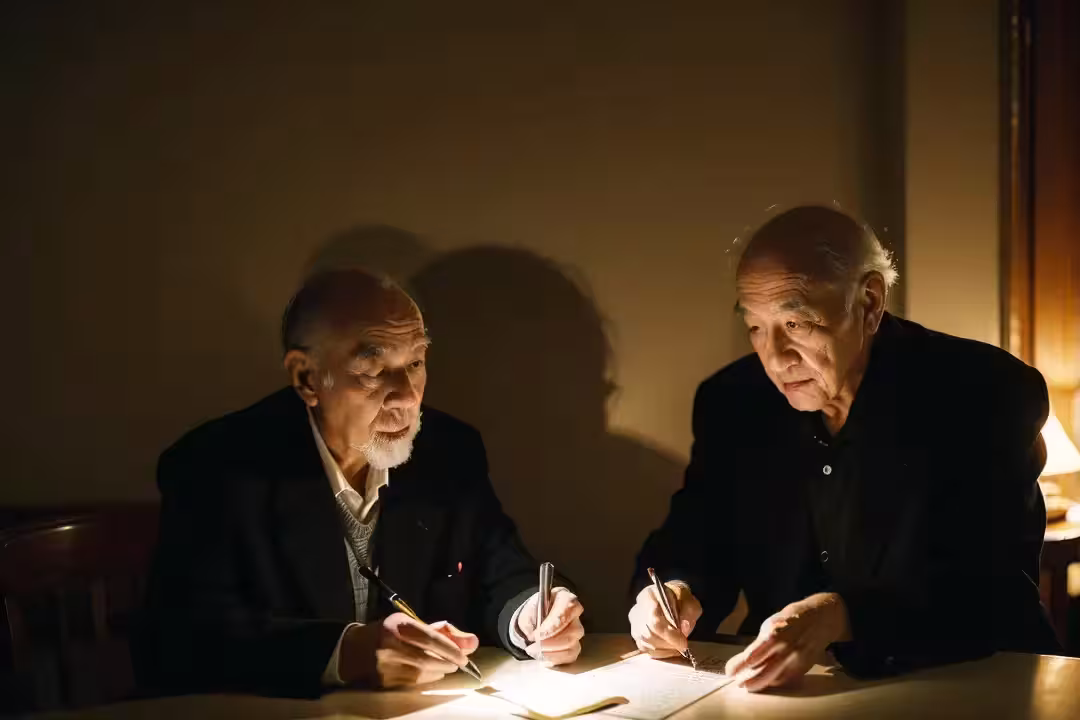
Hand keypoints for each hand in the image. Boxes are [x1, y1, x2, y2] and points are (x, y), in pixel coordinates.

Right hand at [339, 612, 478, 687]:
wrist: (352, 650)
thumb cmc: (387, 633)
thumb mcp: (410, 624)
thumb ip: (441, 631)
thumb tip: (472, 641)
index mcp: (398, 626)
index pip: (430, 638)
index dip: (450, 649)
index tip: (464, 657)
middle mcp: (390, 645)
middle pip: (428, 658)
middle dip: (448, 662)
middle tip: (458, 663)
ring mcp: (385, 665)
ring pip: (422, 673)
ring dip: (439, 672)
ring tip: (445, 666)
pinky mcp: (382, 681)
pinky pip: (412, 684)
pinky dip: (426, 679)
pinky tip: (429, 673)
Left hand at [515, 587, 584, 665]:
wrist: (531, 624)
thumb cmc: (532, 615)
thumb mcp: (527, 613)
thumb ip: (532, 622)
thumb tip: (537, 637)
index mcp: (564, 598)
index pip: (567, 608)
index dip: (554, 625)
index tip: (538, 636)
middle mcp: (574, 614)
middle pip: (573, 631)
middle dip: (551, 642)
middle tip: (533, 646)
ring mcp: (577, 631)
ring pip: (572, 645)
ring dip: (551, 652)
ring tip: (534, 651)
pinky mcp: (575, 646)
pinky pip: (570, 656)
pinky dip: (555, 659)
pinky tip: (543, 658)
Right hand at [629, 582, 701, 657]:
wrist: (670, 598)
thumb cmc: (680, 598)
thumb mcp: (690, 600)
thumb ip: (688, 612)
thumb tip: (683, 630)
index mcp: (649, 596)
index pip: (654, 621)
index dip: (669, 635)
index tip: (683, 643)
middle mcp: (637, 610)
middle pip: (648, 634)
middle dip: (668, 644)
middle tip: (682, 645)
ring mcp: (634, 623)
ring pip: (645, 644)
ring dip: (664, 649)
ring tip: (677, 646)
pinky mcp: (636, 634)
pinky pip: (644, 648)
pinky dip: (659, 652)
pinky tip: (669, 648)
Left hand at [725, 592, 849, 691]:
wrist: (820, 618)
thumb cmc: (790, 620)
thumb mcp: (771, 625)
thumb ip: (760, 643)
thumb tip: (745, 658)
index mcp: (774, 634)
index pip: (753, 654)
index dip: (740, 665)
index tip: (730, 671)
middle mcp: (786, 648)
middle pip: (764, 671)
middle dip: (750, 680)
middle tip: (738, 683)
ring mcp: (797, 658)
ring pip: (776, 677)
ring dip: (762, 683)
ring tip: (749, 685)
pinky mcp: (805, 665)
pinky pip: (787, 678)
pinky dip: (776, 681)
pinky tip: (768, 681)